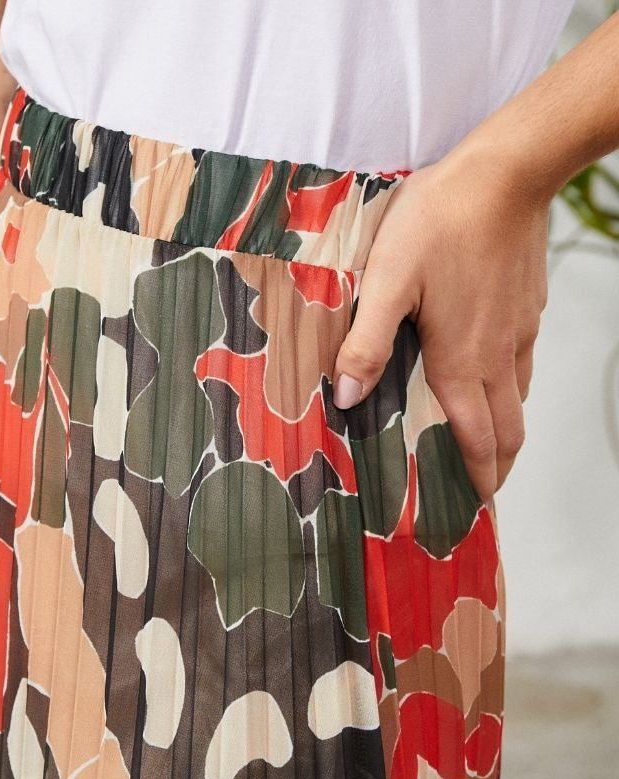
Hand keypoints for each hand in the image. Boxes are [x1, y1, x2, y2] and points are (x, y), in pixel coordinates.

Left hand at [331, 143, 550, 502]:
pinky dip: (508, 388)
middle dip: (495, 468)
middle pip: (508, 431)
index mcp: (462, 363)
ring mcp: (518, 332)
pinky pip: (522, 362)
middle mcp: (497, 358)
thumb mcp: (387, 281)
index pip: (477, 441)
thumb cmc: (441, 221)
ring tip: (483, 444)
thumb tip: (349, 398)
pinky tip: (489, 376)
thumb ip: (366, 342)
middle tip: (479, 491)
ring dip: (503, 429)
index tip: (471, 509)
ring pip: (517, 398)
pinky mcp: (527, 307)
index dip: (477, 481)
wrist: (507, 171)